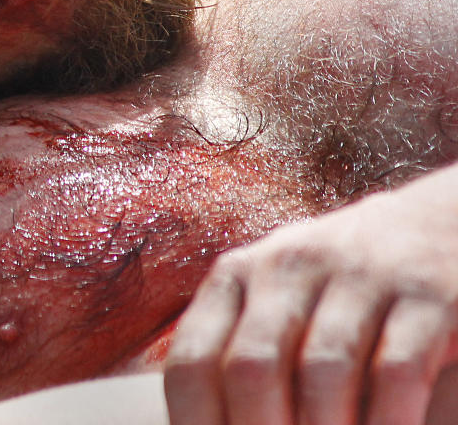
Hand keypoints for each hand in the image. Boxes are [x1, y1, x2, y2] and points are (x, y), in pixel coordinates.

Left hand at [164, 164, 457, 424]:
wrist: (438, 223)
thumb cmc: (340, 289)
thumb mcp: (280, 303)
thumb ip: (240, 357)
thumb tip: (210, 423)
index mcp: (238, 277)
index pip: (194, 361)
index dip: (198, 424)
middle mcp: (289, 267)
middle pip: (252, 369)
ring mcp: (359, 275)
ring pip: (322, 371)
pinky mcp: (427, 293)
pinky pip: (396, 370)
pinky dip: (386, 421)